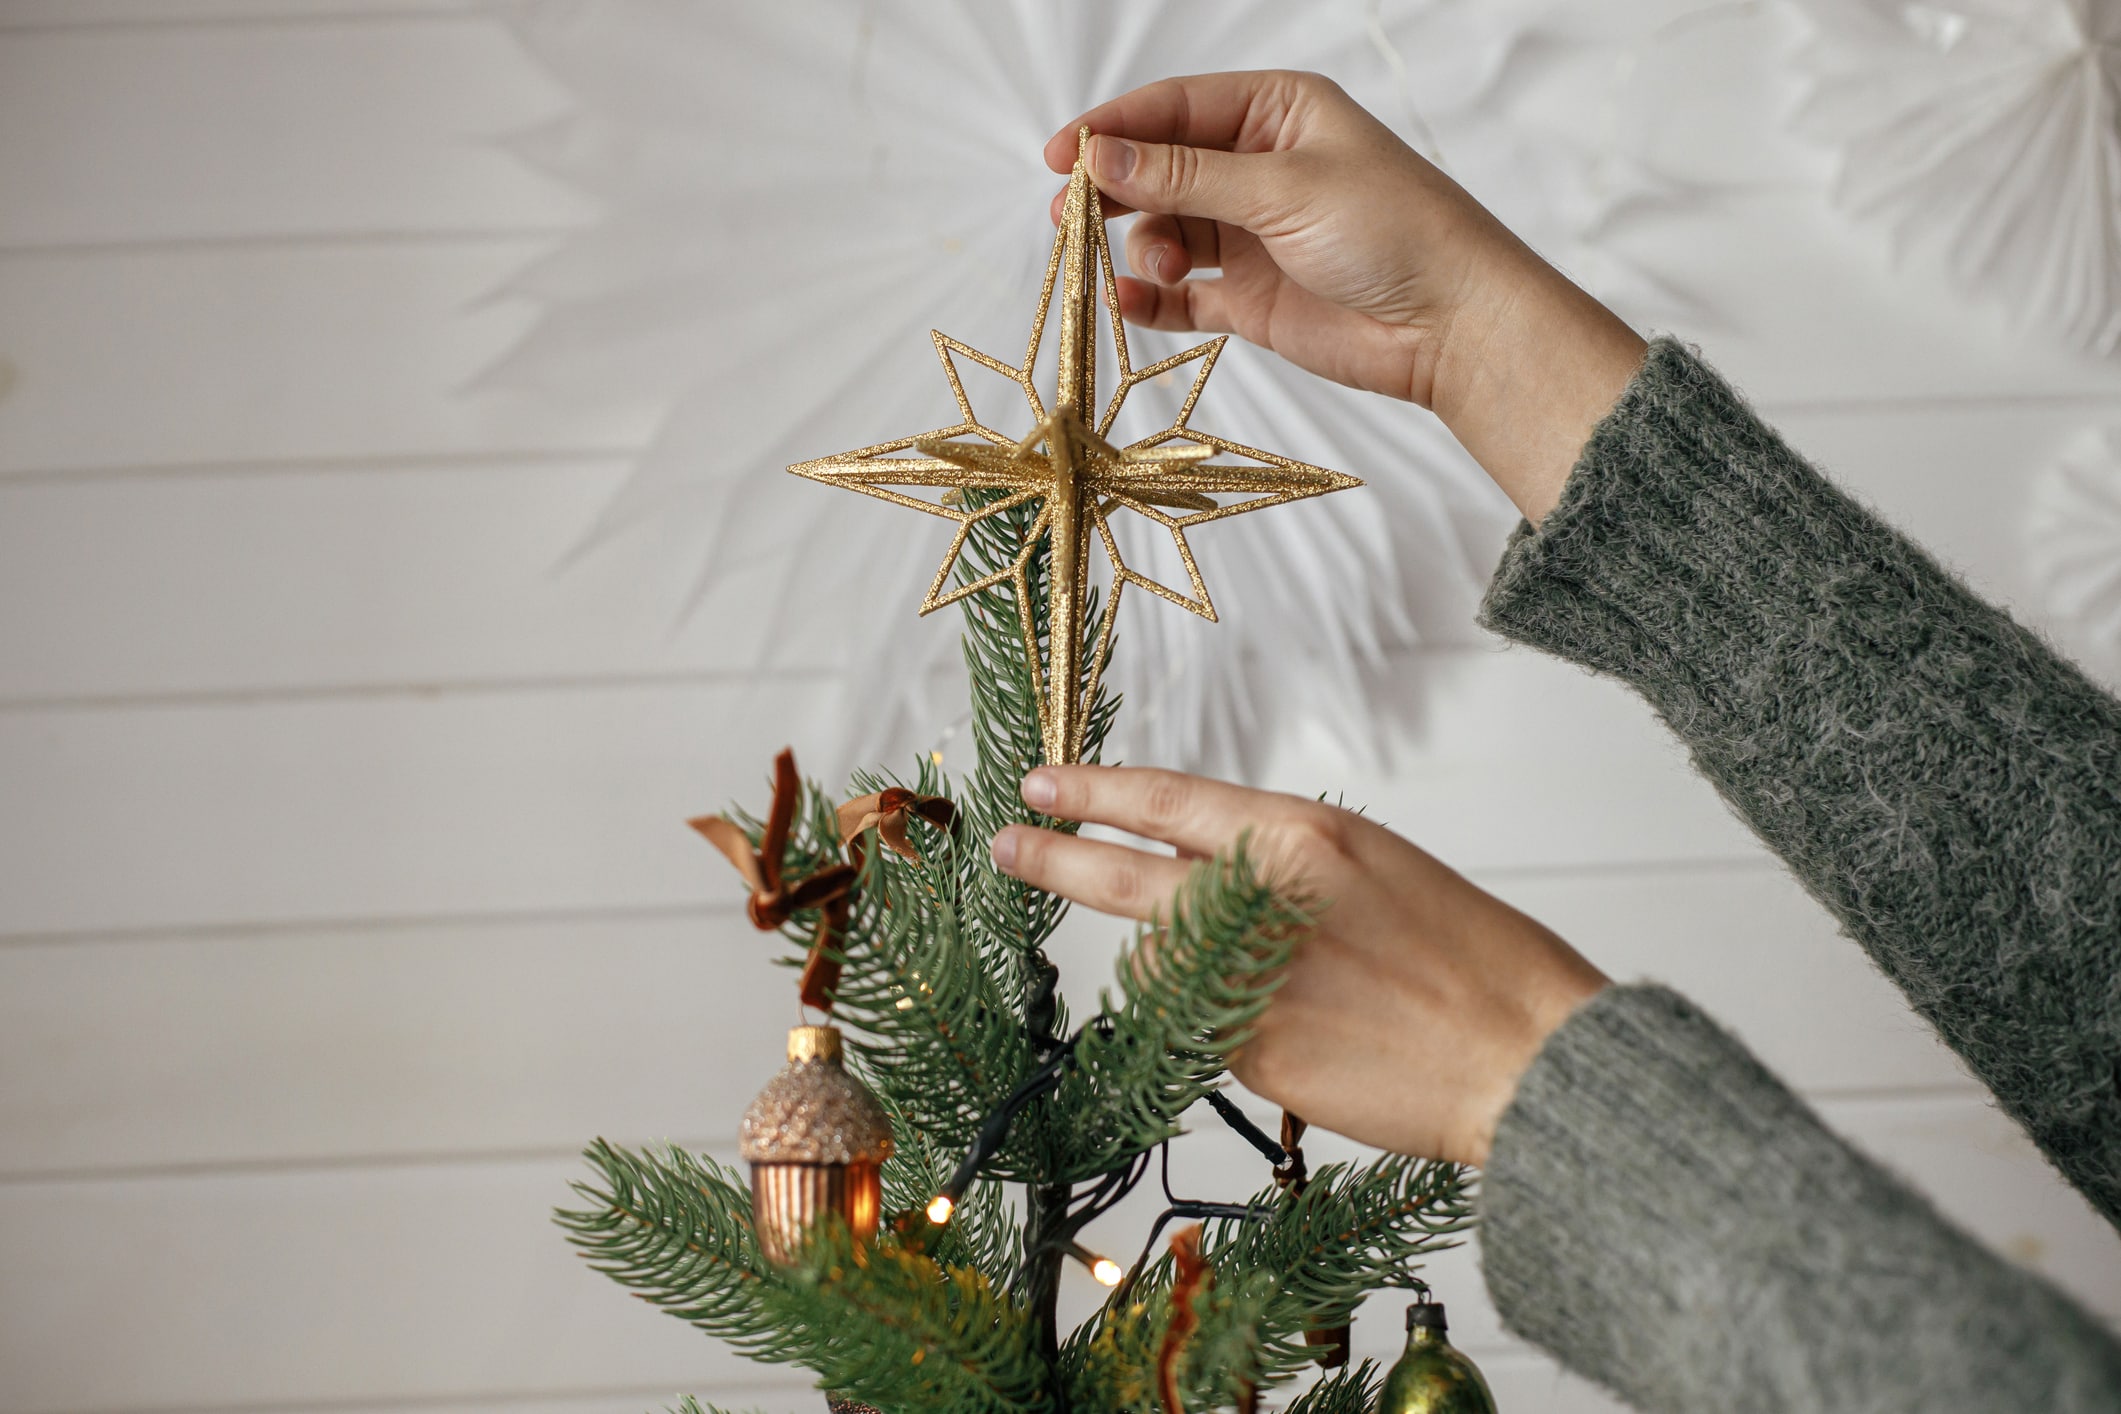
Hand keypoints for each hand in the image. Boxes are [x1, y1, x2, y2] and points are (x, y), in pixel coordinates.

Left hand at [990, 764, 1607, 1167]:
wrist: (1528, 1060)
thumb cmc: (1476, 959)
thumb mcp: (1377, 867)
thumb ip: (1281, 863)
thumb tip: (1202, 871)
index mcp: (1302, 835)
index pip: (1164, 801)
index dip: (1093, 792)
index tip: (1042, 785)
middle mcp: (1260, 900)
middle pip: (1120, 877)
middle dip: (1053, 859)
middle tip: (1006, 845)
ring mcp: (1246, 982)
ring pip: (1158, 964)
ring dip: (1177, 966)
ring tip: (1274, 983)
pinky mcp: (1248, 1054)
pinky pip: (1196, 1025)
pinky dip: (1215, 1021)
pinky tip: (1291, 1027)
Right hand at [1046, 71, 1647, 522]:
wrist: (1451, 324)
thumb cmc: (1394, 230)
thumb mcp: (1283, 187)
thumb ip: (1186, 175)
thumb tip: (1102, 155)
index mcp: (1276, 113)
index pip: (1174, 108)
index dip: (1113, 128)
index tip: (1061, 156)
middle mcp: (1259, 168)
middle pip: (1159, 169)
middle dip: (1115, 191)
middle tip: (1071, 217)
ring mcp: (1251, 235)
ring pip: (1164, 232)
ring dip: (1144, 247)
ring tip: (1159, 267)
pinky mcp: (1249, 298)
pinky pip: (1180, 293)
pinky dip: (1151, 297)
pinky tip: (1131, 301)